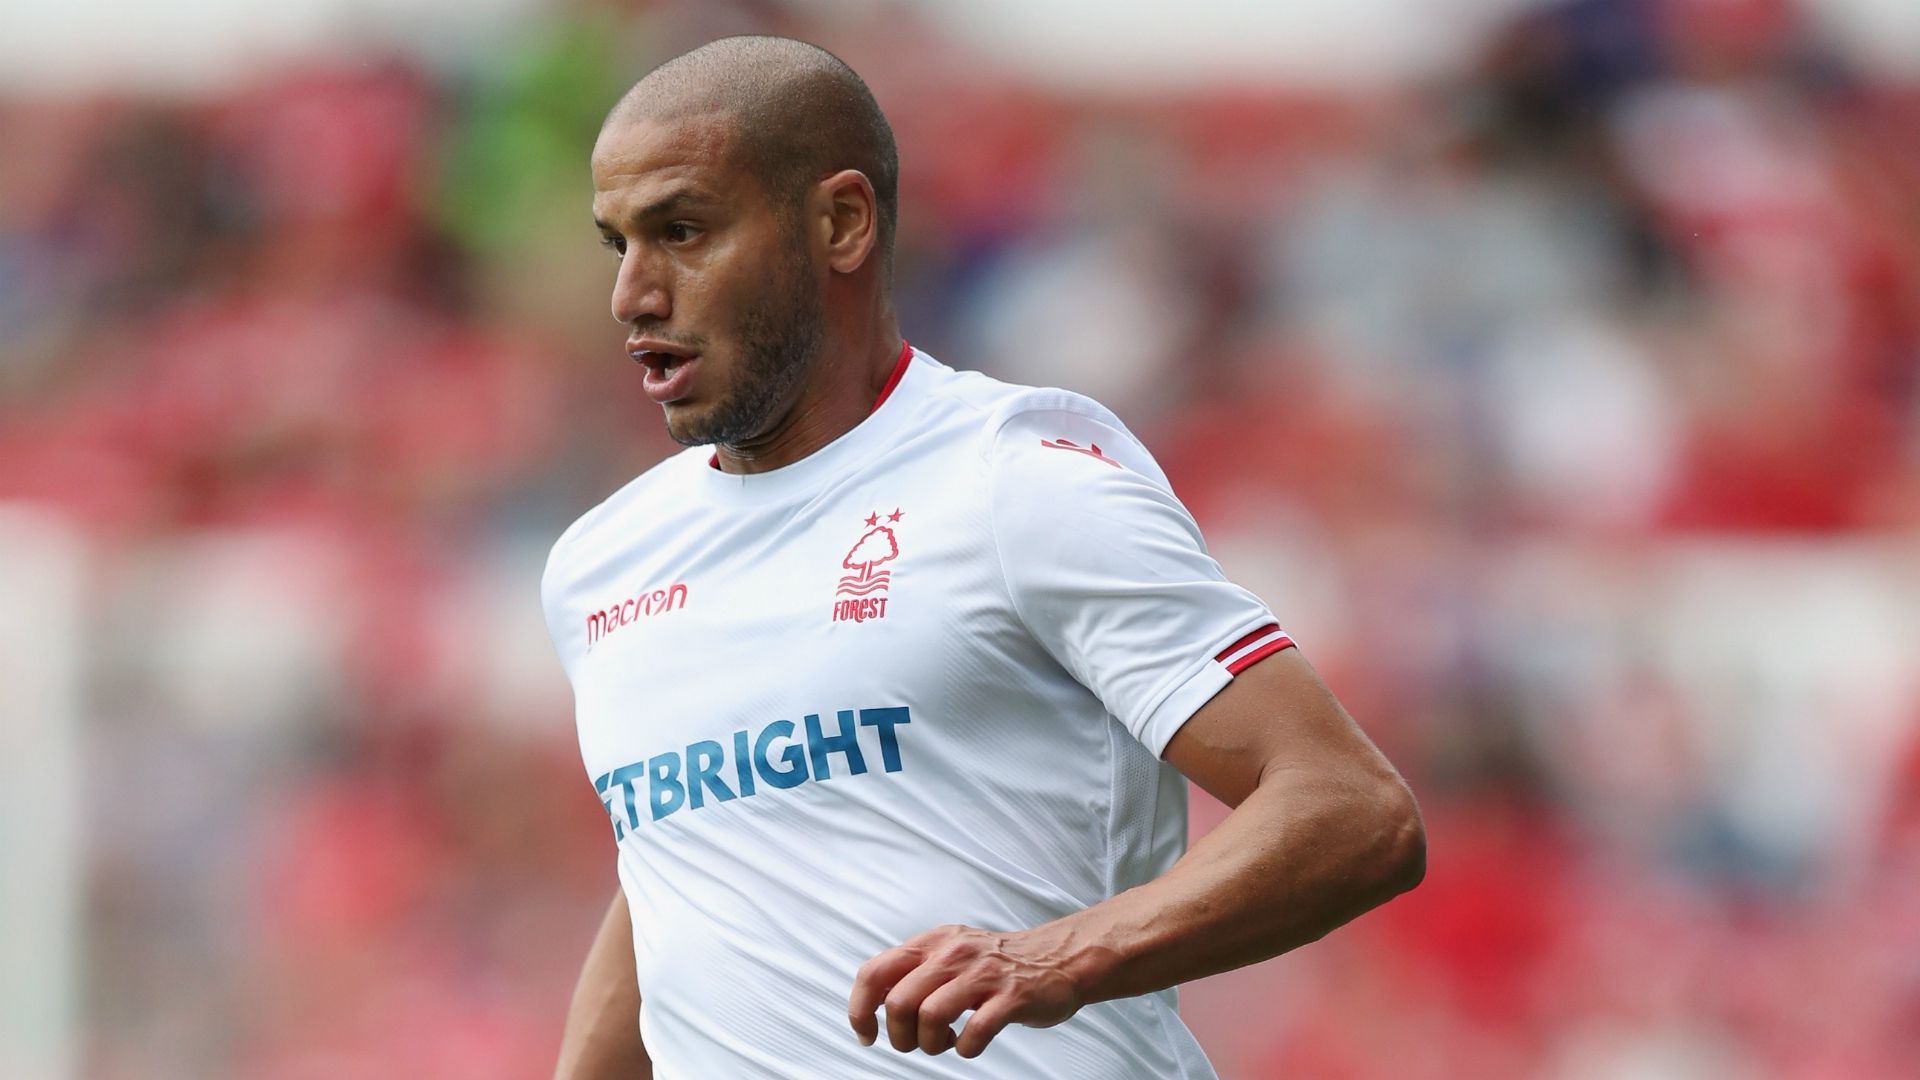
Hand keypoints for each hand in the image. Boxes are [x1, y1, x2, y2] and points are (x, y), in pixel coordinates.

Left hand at [847, 923, 1088, 1057]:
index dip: (860, 1010)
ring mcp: (983, 975)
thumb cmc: (1000, 963)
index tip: (867, 1034)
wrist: (1059, 957)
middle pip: (898, 1002)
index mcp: (932, 943)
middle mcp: (953, 954)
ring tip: (945, 1043)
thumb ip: (914, 970)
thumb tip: (872, 1000)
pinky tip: (969, 1044)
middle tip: (915, 1043)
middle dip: (900, 1036)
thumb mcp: (950, 951)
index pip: (874, 972)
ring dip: (930, 1045)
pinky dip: (965, 1049)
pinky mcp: (1011, 997)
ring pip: (930, 1017)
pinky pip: (975, 1031)